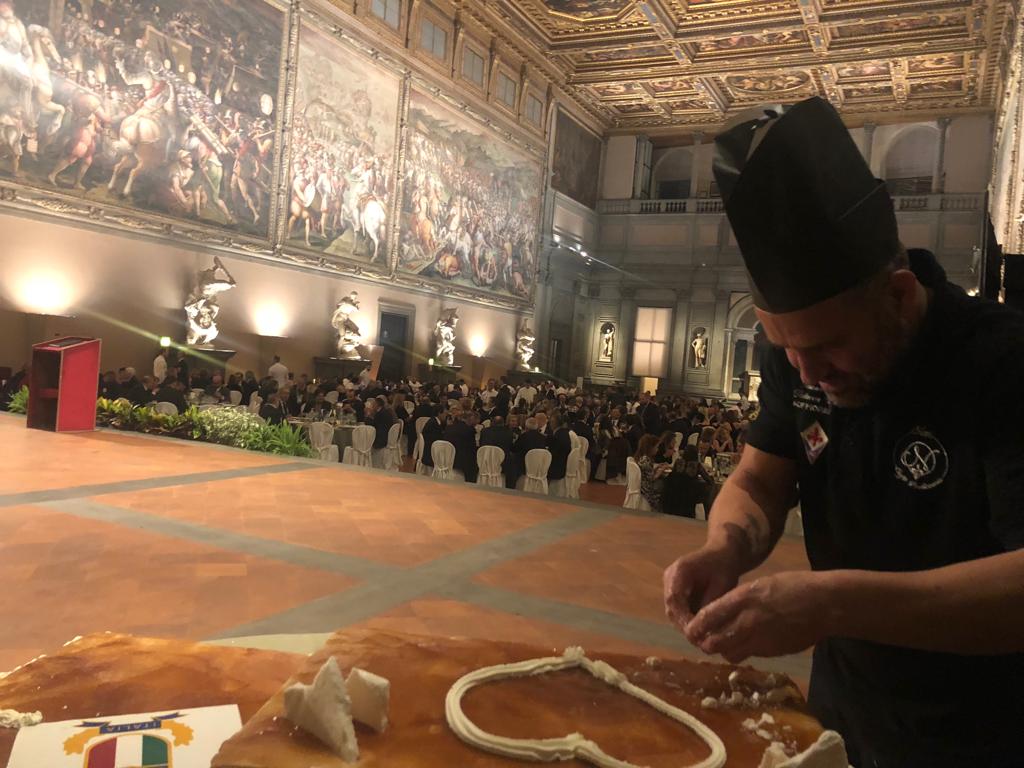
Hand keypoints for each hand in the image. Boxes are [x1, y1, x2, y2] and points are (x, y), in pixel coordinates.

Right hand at [663, 546, 741, 631]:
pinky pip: (678, 608)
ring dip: (685, 624)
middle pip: (671, 607)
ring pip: (673, 610)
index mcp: (679, 571)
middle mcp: (670, 576)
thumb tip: (703, 628)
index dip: (683, 618)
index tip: (696, 633)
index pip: (674, 599)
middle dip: (684, 625)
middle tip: (699, 641)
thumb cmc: (725, 566)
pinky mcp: (674, 589)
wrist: (723, 552)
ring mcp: (670, 583)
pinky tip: (700, 628)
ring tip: (701, 637)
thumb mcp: (722, 585)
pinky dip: (687, 618)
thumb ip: (709, 604)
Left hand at [685, 571, 832, 663]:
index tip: (690, 629)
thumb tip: (721, 612)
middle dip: (706, 642)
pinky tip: (747, 644)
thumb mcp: (760, 585)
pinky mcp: (772, 651)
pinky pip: (749, 655)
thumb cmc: (793, 587)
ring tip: (724, 643)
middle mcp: (747, 620)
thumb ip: (739, 599)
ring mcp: (760, 639)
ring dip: (723, 650)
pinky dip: (742, 652)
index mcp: (743, 598)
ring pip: (729, 653)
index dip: (696, 627)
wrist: (824, 604)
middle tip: (705, 640)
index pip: (708, 617)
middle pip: (713, 641)